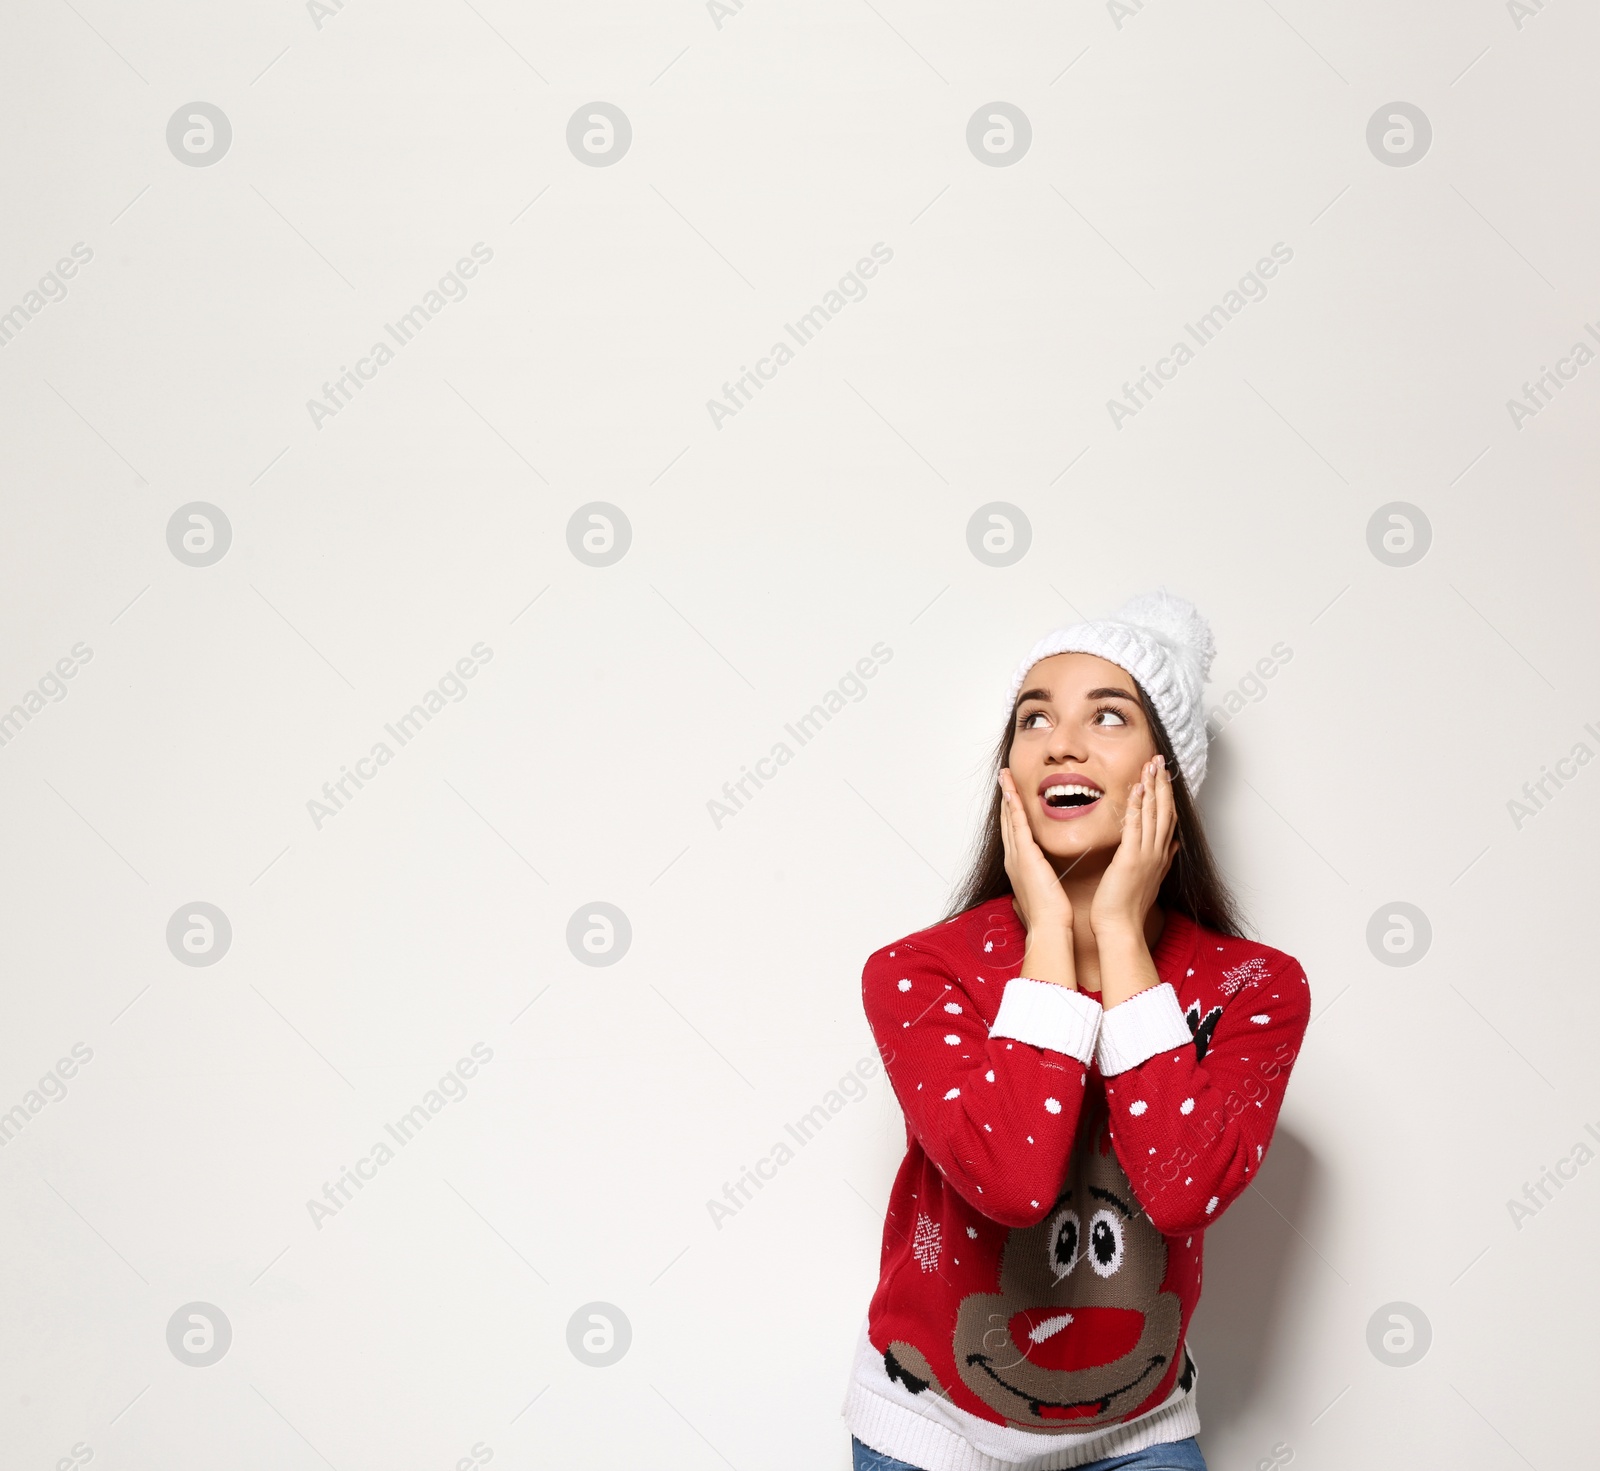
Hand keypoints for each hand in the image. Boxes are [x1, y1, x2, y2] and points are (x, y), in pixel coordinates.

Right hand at [998, 768, 1072, 937]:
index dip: (1011, 814)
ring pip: (1009, 818)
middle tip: (1003, 779)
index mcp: (1018, 867)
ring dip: (1006, 795)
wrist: (1048, 927)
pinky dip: (1013, 805)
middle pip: (1007, 822)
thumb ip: (1037, 888)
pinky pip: (1017, 823)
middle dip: (1005, 799)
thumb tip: (1032, 893)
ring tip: (1004, 777)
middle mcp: (1013, 858)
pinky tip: (1011, 791)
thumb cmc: (1049, 916)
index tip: (1011, 797)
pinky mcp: (1025, 854)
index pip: (1013, 834)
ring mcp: (1016, 855)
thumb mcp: (1041, 897)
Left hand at [1090, 754, 1177, 941]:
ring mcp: (1146, 855)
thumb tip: (1172, 846)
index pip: (1168, 820)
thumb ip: (1161, 861)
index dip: (1168, 796)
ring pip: (1154, 814)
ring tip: (1152, 765)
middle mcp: (1157, 853)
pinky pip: (1136, 826)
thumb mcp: (1149, 880)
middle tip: (1160, 760)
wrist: (1120, 928)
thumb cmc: (1126, 907)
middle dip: (1163, 784)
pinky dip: (1138, 805)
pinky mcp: (1130, 858)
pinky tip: (1138, 788)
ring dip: (1153, 787)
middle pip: (1165, 811)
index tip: (1165, 777)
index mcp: (1159, 857)